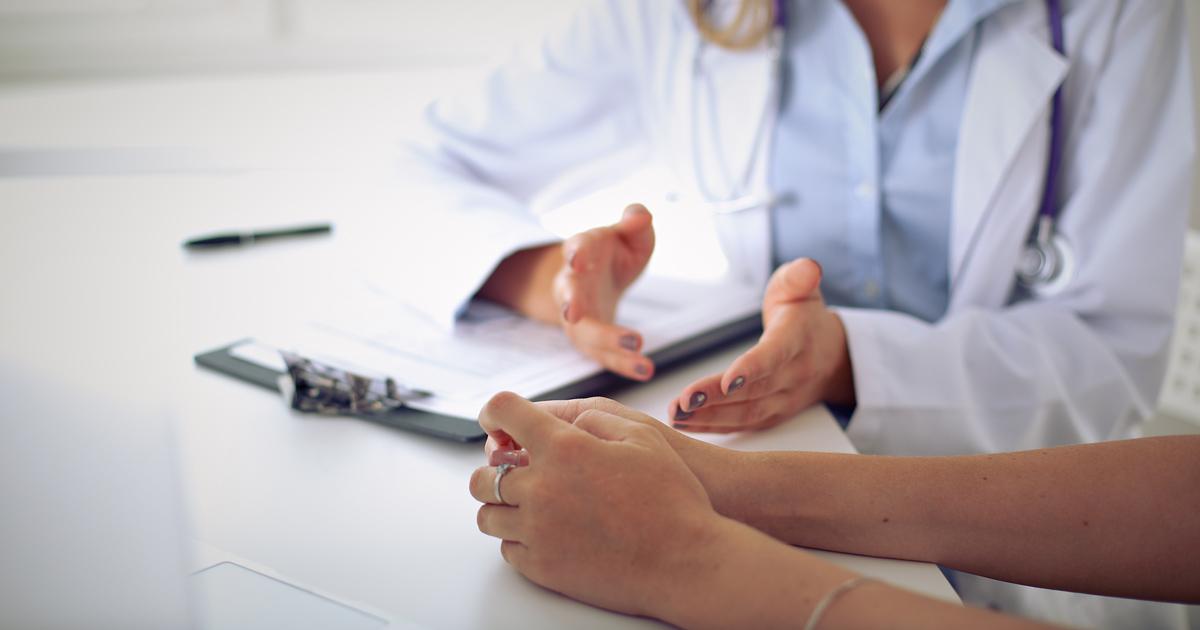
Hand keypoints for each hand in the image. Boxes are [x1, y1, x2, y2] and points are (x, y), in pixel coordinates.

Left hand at [468, 392, 723, 619]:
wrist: (687, 562)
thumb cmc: (673, 498)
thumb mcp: (643, 436)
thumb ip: (594, 420)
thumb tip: (563, 423)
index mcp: (565, 448)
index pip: (504, 413)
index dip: (495, 411)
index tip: (496, 420)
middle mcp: (542, 488)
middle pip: (484, 475)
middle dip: (495, 468)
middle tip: (515, 471)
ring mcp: (538, 531)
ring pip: (489, 516)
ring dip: (503, 505)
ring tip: (529, 505)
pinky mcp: (543, 568)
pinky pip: (508, 550)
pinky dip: (518, 539)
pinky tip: (544, 533)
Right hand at [477, 204, 655, 381]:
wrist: (596, 278)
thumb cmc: (614, 252)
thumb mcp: (628, 233)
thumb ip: (635, 221)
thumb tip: (640, 216)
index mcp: (580, 252)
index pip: (575, 248)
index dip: (575, 252)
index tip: (576, 258)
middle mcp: (572, 285)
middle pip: (570, 298)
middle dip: (577, 306)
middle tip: (578, 313)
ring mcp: (577, 316)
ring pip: (584, 334)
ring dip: (608, 344)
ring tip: (638, 351)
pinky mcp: (590, 340)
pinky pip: (603, 356)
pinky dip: (624, 365)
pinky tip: (646, 370)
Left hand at [668, 258, 853, 432]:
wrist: (832, 357)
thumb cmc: (804, 317)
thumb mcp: (802, 288)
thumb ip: (799, 277)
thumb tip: (808, 268)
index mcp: (798, 340)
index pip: (775, 356)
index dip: (753, 368)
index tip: (730, 379)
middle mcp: (793, 375)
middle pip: (753, 391)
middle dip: (717, 398)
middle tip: (684, 401)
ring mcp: (784, 400)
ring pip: (746, 413)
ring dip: (709, 417)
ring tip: (676, 414)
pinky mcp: (771, 416)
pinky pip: (741, 425)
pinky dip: (712, 427)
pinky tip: (685, 425)